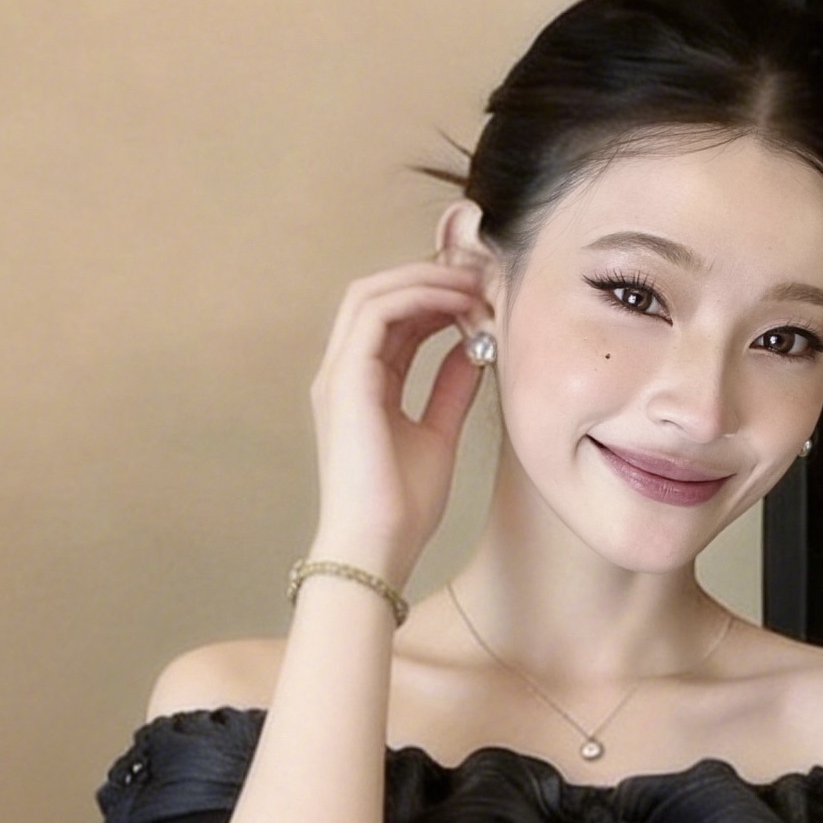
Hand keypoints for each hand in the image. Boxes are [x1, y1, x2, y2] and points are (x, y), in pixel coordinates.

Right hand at [307, 258, 489, 588]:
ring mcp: (339, 373)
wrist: (377, 547)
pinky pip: (377, 312)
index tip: (483, 297)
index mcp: (363, 386)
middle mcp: (344, 373)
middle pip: (379, 294)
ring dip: (424, 278)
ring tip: (473, 282)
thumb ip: (451, 387)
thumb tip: (474, 348)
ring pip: (372, 292)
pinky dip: (418, 297)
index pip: (395, 320)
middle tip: (480, 275)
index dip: (437, 298)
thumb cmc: (402, 509)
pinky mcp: (345, 379)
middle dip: (429, 275)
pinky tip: (459, 303)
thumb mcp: (439, 435)